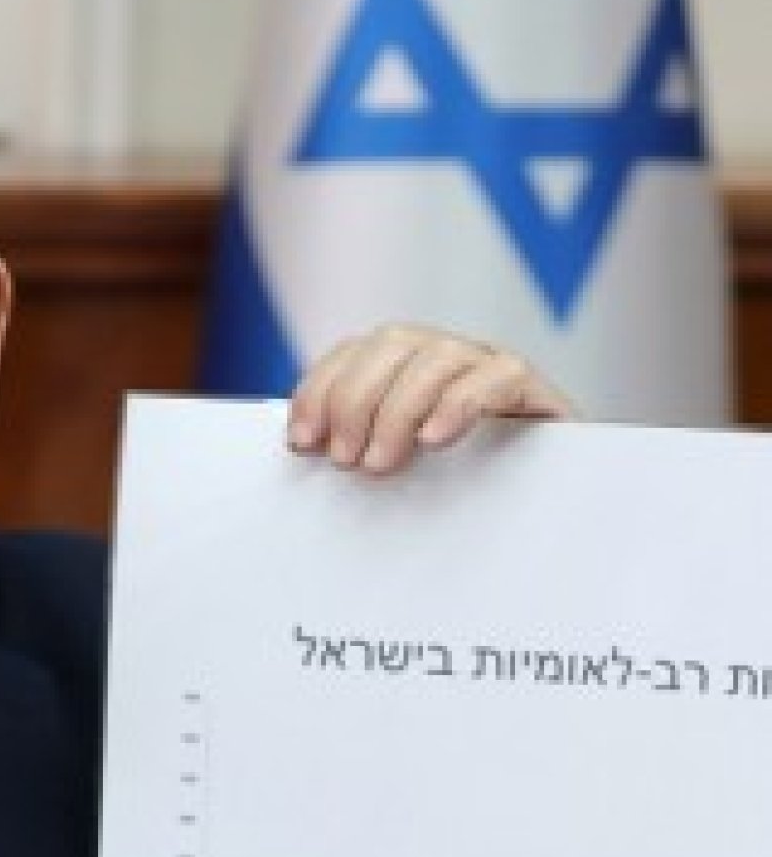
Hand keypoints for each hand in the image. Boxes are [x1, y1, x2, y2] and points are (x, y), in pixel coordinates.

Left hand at [287, 321, 571, 474]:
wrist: (554, 512)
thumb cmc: (463, 498)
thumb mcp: (400, 474)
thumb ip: (359, 452)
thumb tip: (302, 449)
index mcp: (407, 369)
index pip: (355, 352)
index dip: (320, 389)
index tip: (301, 442)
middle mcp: (448, 358)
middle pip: (391, 344)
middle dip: (355, 401)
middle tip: (345, 460)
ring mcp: (490, 368)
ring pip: (438, 357)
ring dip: (398, 409)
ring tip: (380, 463)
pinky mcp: (534, 392)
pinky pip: (499, 376)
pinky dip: (460, 403)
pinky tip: (435, 440)